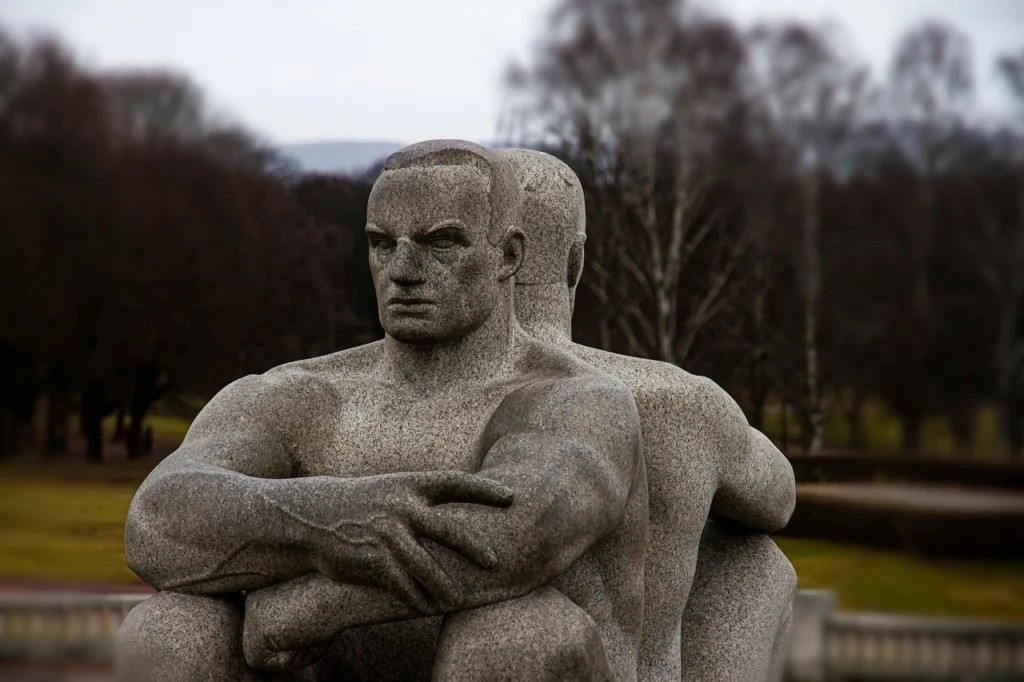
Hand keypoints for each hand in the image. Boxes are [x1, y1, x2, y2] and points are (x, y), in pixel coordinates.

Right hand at [309, 470, 513, 610]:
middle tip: (496, 562)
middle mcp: (401, 507)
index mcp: (409, 484)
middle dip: (474, 547)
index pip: (454, 482)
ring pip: (427, 566)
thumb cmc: (361, 505)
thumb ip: (421, 501)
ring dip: (446, 586)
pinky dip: (416, 598)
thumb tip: (461, 513)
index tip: (511, 496)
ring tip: (460, 599)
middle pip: (448, 529)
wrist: (312, 518)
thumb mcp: (391, 491)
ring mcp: (387, 534)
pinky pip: (402, 585)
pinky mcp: (372, 560)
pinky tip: (426, 607)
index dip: (484, 489)